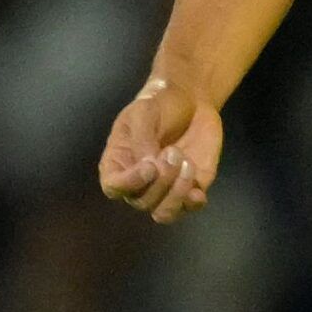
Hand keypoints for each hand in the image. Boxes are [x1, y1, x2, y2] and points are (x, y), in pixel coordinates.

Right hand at [98, 80, 222, 224]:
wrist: (191, 99)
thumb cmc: (159, 104)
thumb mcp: (144, 113)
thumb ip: (142, 139)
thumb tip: (148, 168)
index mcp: (118, 164)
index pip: (114, 187)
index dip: (130, 183)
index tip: (149, 166)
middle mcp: (139, 183)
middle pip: (143, 201)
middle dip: (161, 179)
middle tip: (173, 151)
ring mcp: (165, 187)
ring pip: (164, 213)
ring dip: (176, 195)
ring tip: (187, 164)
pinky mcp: (191, 186)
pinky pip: (189, 207)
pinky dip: (193, 202)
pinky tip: (198, 189)